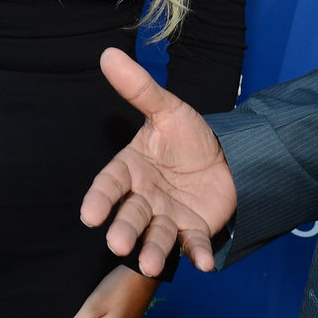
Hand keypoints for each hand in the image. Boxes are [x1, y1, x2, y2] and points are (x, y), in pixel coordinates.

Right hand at [81, 47, 236, 273]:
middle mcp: (145, 198)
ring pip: (157, 236)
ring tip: (152, 263)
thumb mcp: (167, 109)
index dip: (100, 200)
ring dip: (154, 251)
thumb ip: (139, 88)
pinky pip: (194, 244)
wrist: (227, 156)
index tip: (90, 215)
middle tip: (118, 244)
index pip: (110, 185)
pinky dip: (197, 254)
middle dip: (124, 230)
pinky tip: (203, 263)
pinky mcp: (193, 230)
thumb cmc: (188, 136)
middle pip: (131, 216)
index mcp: (132, 170)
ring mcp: (168, 217)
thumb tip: (108, 53)